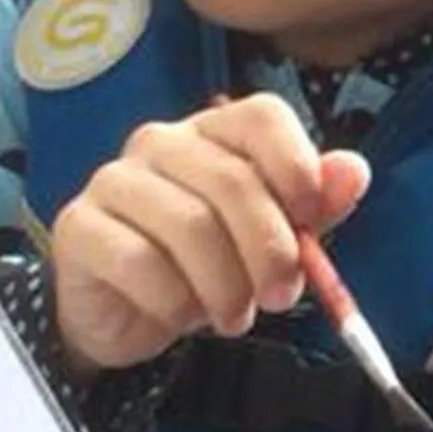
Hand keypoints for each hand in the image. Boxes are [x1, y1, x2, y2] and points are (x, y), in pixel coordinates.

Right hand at [47, 92, 366, 374]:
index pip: (263, 116)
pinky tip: (182, 315)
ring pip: (190, 226)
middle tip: (283, 296)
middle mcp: (161, 143)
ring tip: (235, 316)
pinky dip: (175, 302)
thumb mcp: (273, 239)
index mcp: (217, 132)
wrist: (129, 314)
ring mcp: (113, 180)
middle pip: (233, 180)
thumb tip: (354, 170)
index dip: (299, 166)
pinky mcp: (77, 226)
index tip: (313, 222)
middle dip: (271, 250)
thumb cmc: (209, 266)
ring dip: (226, 286)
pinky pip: (139, 262)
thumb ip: (316, 206)